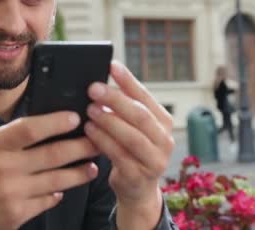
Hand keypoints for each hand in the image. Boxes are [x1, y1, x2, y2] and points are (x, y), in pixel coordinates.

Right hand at [0, 111, 99, 229]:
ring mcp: (12, 193)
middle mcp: (3, 168)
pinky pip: (48, 201)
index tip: (75, 117)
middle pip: (52, 154)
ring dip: (79, 173)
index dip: (56, 122)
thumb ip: (9, 135)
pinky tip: (64, 188)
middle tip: (97, 141)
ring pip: (57, 180)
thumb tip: (46, 124)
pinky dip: (58, 193)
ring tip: (92, 166)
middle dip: (81, 147)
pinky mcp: (17, 214)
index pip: (30, 129)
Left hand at [84, 61, 174, 226]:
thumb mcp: (133, 127)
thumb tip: (103, 79)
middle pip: (140, 115)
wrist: (136, 189)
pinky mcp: (139, 176)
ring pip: (131, 136)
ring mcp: (154, 160)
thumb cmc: (131, 151)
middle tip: (93, 88)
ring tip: (90, 110)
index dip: (128, 80)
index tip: (112, 65)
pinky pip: (119, 155)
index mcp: (163, 122)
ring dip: (108, 120)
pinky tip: (89, 131)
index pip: (146, 96)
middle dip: (115, 99)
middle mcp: (165, 140)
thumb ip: (124, 106)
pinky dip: (103, 141)